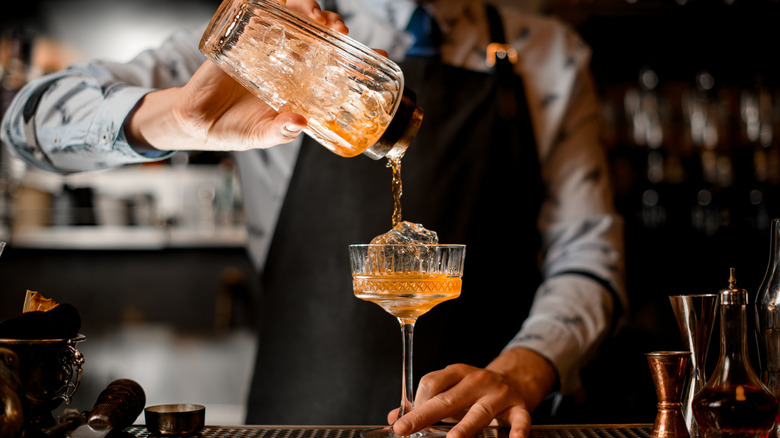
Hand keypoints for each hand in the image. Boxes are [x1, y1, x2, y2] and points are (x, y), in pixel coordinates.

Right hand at [124, 0, 347, 151]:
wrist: (197, 122)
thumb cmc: (236, 130)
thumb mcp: (262, 135)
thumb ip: (280, 131)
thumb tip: (299, 122)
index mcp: (301, 84)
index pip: (336, 64)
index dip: (359, 57)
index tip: (379, 54)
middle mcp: (288, 61)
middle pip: (319, 33)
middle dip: (333, 25)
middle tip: (340, 30)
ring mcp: (265, 46)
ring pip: (293, 16)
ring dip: (308, 10)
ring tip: (315, 16)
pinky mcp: (240, 37)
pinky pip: (255, 11)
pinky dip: (268, 1)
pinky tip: (278, 2)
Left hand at [389, 348, 556, 437]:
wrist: (515, 380)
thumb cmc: (475, 390)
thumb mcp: (451, 389)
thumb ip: (424, 403)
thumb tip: (393, 417)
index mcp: (456, 374)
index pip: (431, 383)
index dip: (417, 402)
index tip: (406, 421)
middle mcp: (476, 380)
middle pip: (447, 399)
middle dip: (425, 415)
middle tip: (406, 428)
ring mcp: (498, 394)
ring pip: (480, 411)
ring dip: (466, 426)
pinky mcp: (518, 407)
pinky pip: (520, 419)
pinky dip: (519, 430)